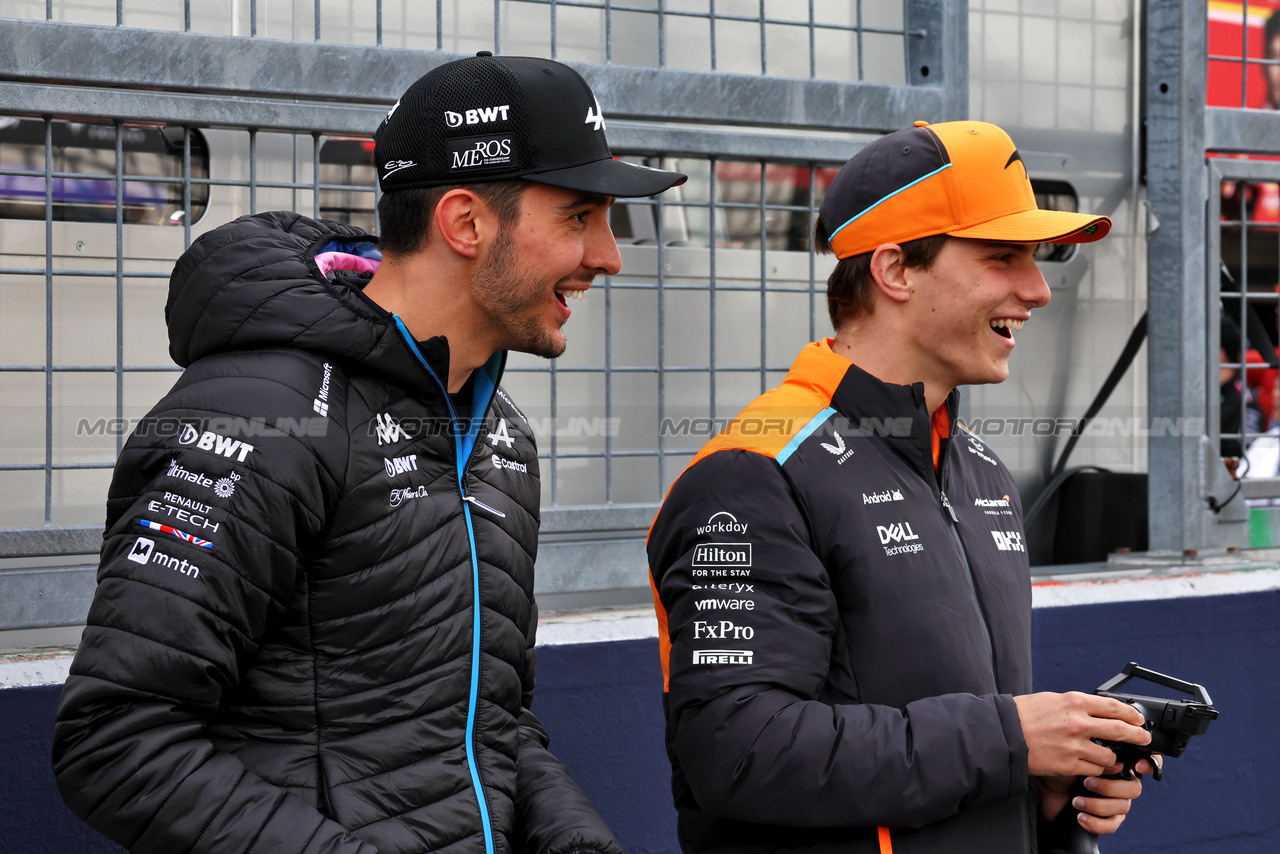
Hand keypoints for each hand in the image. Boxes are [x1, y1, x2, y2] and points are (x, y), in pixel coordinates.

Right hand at [1013, 691, 1150, 777]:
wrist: (1001, 734)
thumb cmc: (1023, 714)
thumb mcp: (1051, 700)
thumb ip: (1075, 706)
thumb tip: (1096, 711)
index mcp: (1074, 702)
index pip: (1114, 707)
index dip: (1131, 715)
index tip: (1138, 720)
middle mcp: (1078, 723)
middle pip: (1120, 731)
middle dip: (1137, 737)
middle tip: (1143, 739)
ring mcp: (1074, 745)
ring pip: (1109, 756)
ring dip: (1113, 759)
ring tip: (1111, 758)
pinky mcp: (1068, 765)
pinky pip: (1093, 770)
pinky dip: (1096, 770)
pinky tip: (1093, 767)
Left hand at [1037, 756, 1158, 833]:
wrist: (1043, 785)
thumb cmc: (1059, 763)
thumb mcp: (1073, 749)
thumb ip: (1093, 747)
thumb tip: (1108, 752)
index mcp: (1116, 762)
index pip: (1145, 762)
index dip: (1150, 765)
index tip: (1137, 766)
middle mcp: (1119, 782)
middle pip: (1135, 789)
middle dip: (1111, 787)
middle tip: (1087, 782)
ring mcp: (1113, 801)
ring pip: (1123, 808)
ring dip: (1098, 805)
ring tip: (1077, 801)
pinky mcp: (1104, 817)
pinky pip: (1111, 825)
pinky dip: (1096, 822)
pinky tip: (1080, 816)